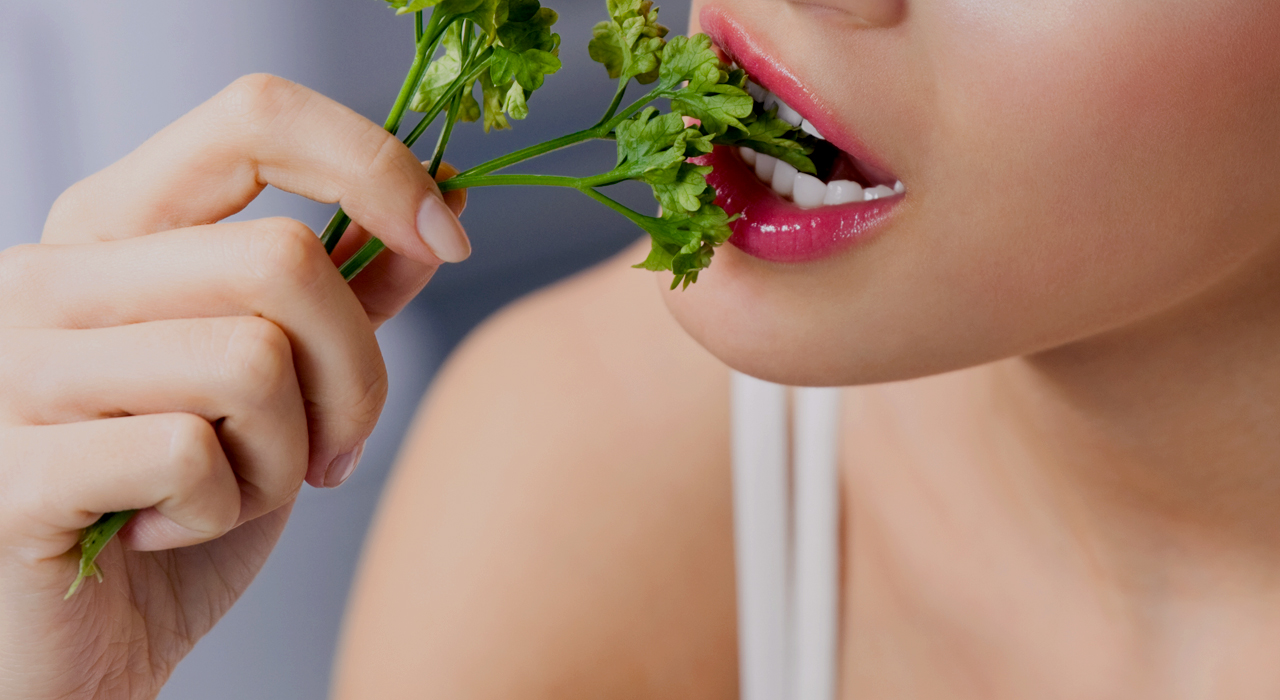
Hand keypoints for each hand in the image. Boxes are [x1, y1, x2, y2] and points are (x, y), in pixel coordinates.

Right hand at [0, 74, 466, 699]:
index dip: (375, 164)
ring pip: (251, 358)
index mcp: (114, 228)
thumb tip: (436, 216)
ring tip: (236, 490)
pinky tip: (166, 530)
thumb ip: (345, 294)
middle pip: (284, 258)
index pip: (254, 119)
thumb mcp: (281, 388)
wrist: (80, 646)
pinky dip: (221, 513)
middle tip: (334, 448)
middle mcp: (52, 274)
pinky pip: (191, 456)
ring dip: (285, 454)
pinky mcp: (14, 466)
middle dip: (354, 374)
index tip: (450, 236)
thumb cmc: (180, 507)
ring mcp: (16, 364)